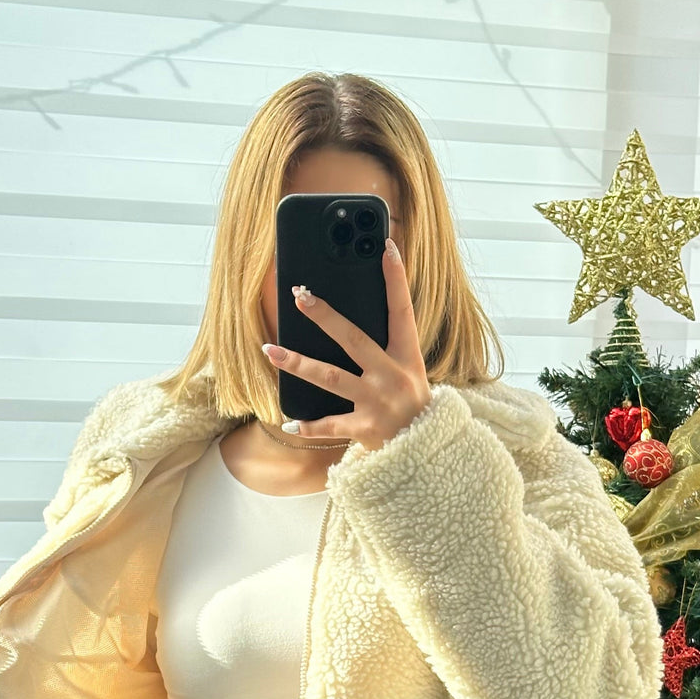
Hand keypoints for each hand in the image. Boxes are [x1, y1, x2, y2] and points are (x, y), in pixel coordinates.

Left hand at [261, 237, 431, 451]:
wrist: (428, 451)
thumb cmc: (413, 407)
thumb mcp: (409, 373)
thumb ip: (386, 349)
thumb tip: (349, 322)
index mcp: (407, 357)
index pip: (402, 310)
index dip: (396, 279)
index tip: (386, 247)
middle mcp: (392, 375)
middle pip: (353, 338)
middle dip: (324, 316)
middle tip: (299, 295)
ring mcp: (377, 401)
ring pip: (330, 377)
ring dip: (298, 363)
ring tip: (271, 351)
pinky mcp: (365, 428)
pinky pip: (330, 425)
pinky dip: (309, 426)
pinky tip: (288, 422)